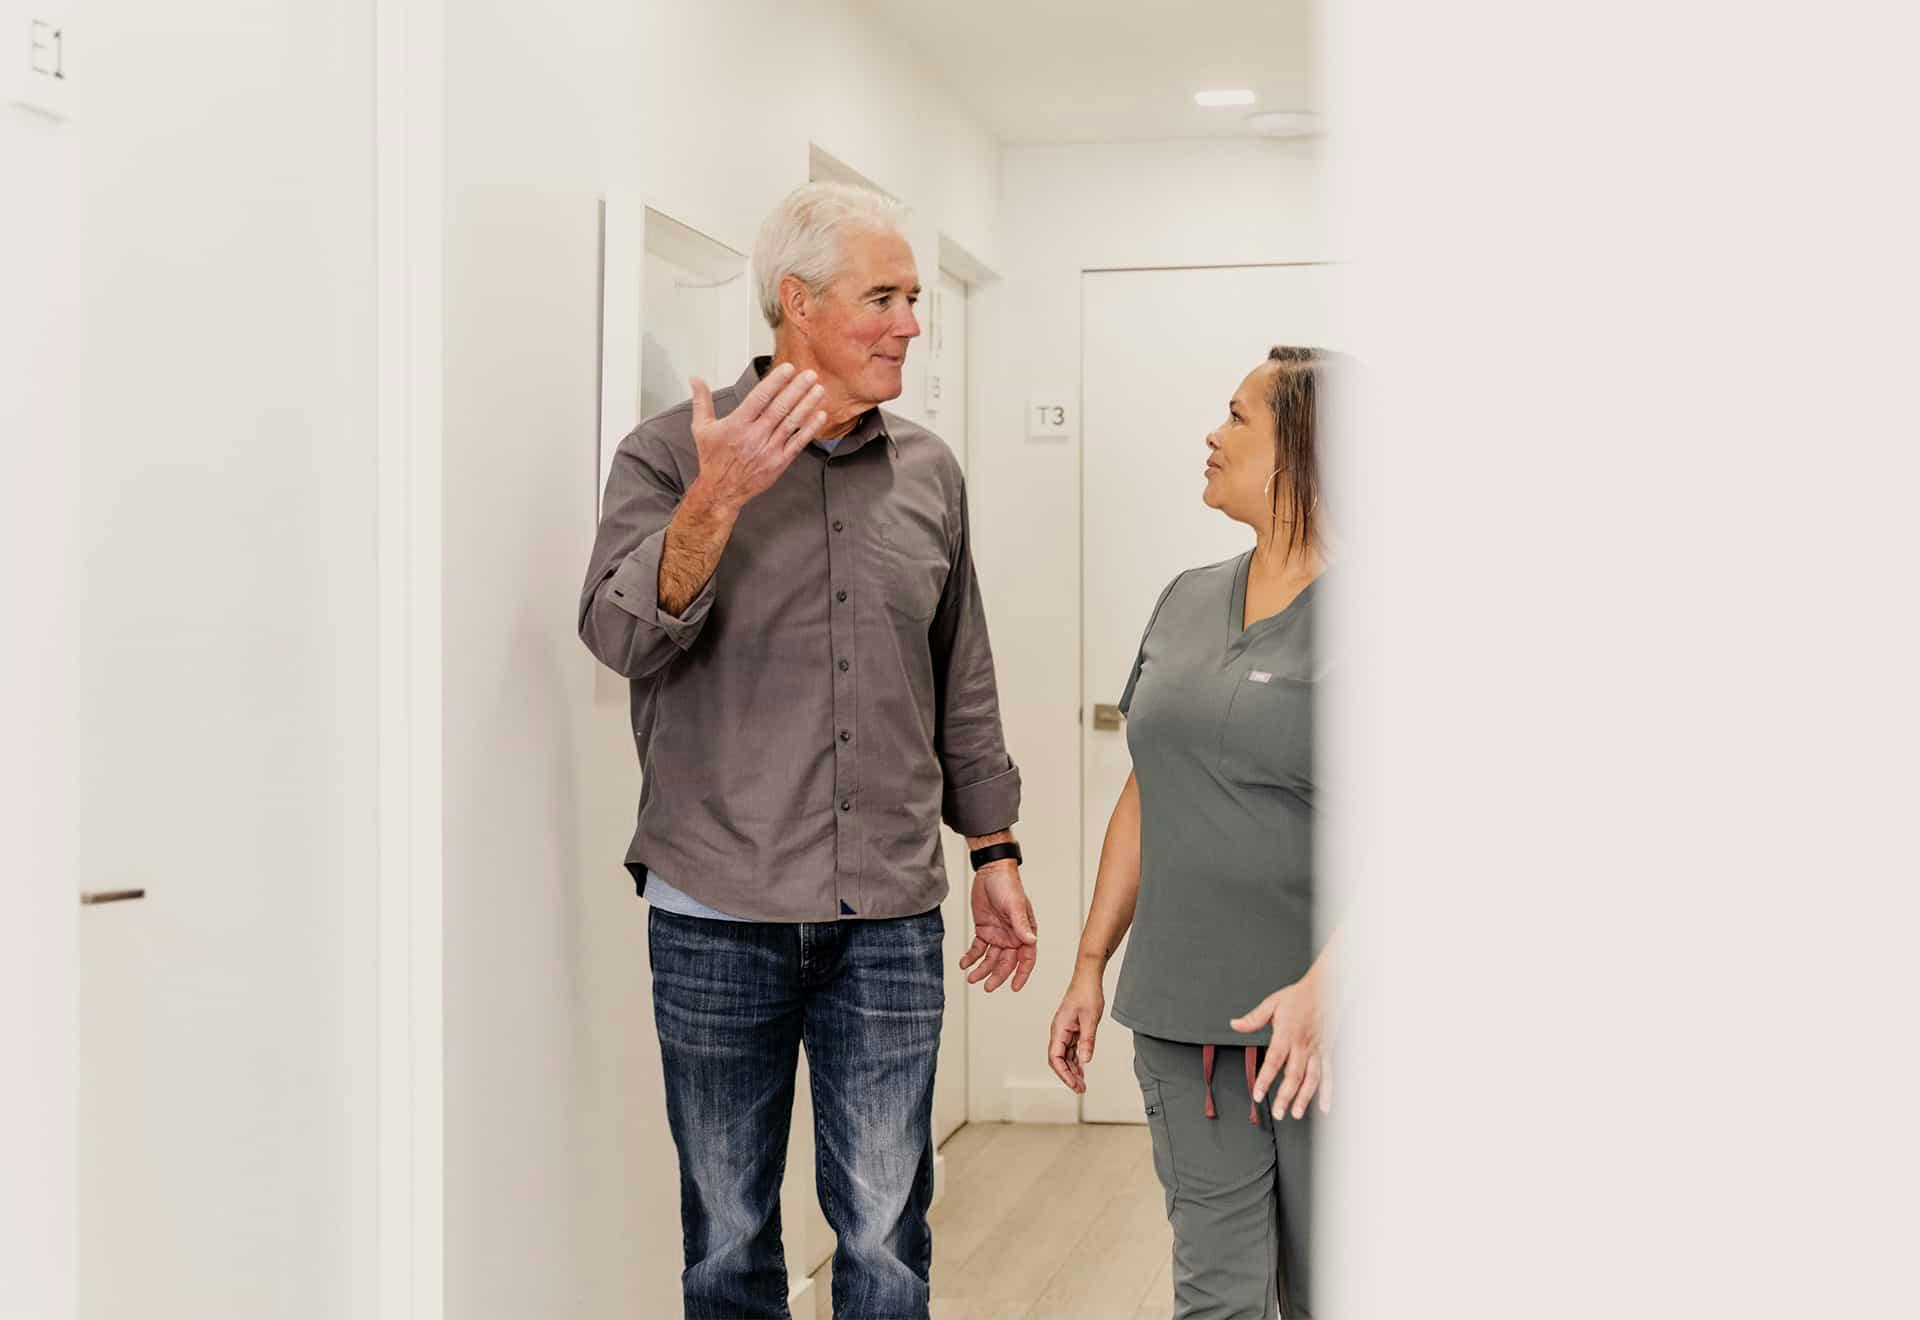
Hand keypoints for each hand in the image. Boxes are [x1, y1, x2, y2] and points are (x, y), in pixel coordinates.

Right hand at [686, 363, 827, 513]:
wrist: (721, 490)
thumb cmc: (713, 459)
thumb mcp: (701, 428)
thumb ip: (701, 401)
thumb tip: (696, 379)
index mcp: (737, 424)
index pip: (759, 398)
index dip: (775, 382)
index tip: (788, 369)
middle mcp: (754, 436)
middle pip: (780, 408)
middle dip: (797, 389)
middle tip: (810, 374)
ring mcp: (769, 450)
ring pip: (791, 423)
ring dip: (806, 405)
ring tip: (819, 389)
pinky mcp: (779, 462)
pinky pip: (798, 443)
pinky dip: (810, 429)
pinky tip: (820, 416)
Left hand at [959, 861, 1036, 992]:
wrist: (990, 871)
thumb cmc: (1008, 885)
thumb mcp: (1015, 906)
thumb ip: (1021, 925)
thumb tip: (1031, 941)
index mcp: (1025, 932)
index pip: (1026, 958)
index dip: (1022, 974)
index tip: (1014, 987)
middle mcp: (1012, 936)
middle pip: (1006, 963)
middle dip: (997, 976)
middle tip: (986, 987)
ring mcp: (998, 934)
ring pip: (990, 959)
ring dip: (982, 969)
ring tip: (971, 978)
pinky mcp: (984, 930)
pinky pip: (978, 948)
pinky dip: (971, 957)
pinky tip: (964, 963)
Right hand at [1047, 967, 1104, 1092]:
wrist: (1088, 977)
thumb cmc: (1086, 993)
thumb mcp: (1090, 1019)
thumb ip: (1087, 1040)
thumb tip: (1085, 1060)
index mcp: (1059, 1029)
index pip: (1055, 1058)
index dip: (1064, 1074)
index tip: (1074, 1084)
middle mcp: (1059, 1031)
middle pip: (1058, 1059)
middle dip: (1068, 1076)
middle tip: (1080, 1088)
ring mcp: (1064, 1030)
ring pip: (1064, 1055)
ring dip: (1072, 1069)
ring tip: (1082, 1082)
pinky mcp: (1071, 1028)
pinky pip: (1070, 1048)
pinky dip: (1075, 1059)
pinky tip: (1082, 1067)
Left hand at [1231, 975, 1331, 1119]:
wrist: (1326, 989)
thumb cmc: (1298, 996)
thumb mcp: (1272, 1003)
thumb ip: (1253, 1018)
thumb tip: (1234, 1024)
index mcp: (1286, 1034)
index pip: (1274, 1061)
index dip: (1265, 1079)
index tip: (1258, 1094)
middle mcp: (1302, 1045)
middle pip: (1293, 1075)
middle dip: (1285, 1096)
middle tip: (1278, 1113)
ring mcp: (1316, 1050)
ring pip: (1311, 1078)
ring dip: (1304, 1098)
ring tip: (1296, 1114)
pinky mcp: (1327, 1052)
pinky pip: (1328, 1074)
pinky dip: (1328, 1092)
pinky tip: (1324, 1106)